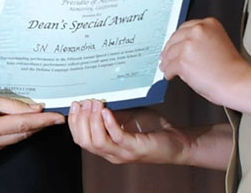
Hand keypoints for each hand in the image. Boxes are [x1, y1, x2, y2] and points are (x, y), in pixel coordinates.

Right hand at [0, 92, 63, 157]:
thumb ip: (10, 104)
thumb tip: (33, 108)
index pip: (23, 124)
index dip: (43, 121)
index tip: (57, 118)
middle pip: (22, 134)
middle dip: (39, 124)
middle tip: (54, 115)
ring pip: (16, 139)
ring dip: (28, 128)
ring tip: (39, 116)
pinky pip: (6, 142)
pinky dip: (15, 132)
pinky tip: (18, 122)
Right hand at [67, 100, 188, 164]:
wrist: (176, 140)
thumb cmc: (151, 128)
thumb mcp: (127, 116)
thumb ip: (112, 111)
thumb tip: (95, 97)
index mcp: (107, 146)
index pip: (80, 139)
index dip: (74, 122)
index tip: (75, 103)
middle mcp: (111, 153)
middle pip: (84, 141)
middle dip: (80, 120)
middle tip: (84, 102)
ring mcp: (123, 153)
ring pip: (97, 142)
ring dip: (92, 120)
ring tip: (95, 103)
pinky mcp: (135, 148)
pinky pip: (117, 138)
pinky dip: (109, 123)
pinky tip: (106, 111)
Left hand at [160, 17, 248, 105]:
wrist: (237, 82)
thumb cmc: (232, 69)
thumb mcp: (219, 43)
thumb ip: (203, 41)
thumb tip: (186, 49)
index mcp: (209, 24)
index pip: (186, 28)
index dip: (178, 38)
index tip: (175, 44)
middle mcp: (198, 30)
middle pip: (175, 38)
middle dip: (170, 49)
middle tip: (167, 56)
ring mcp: (189, 44)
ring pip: (170, 53)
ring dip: (167, 61)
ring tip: (166, 67)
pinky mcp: (183, 60)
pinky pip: (169, 66)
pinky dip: (168, 72)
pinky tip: (170, 75)